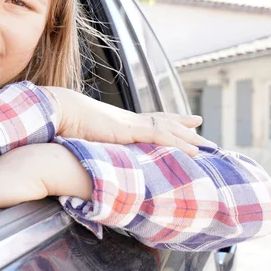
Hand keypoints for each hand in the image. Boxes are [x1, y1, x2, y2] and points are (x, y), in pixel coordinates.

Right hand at [42, 87, 215, 156]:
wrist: (62, 111)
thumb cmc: (67, 124)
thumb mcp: (87, 137)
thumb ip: (96, 147)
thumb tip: (94, 159)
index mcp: (122, 121)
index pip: (153, 119)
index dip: (171, 121)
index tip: (189, 122)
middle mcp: (131, 120)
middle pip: (166, 122)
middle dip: (186, 129)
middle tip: (204, 134)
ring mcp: (132, 124)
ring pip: (169, 130)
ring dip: (189, 139)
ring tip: (208, 146)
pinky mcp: (131, 130)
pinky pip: (161, 137)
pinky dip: (179, 144)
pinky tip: (193, 152)